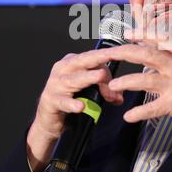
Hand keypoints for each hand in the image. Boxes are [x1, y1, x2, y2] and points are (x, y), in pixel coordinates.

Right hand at [27, 51, 123, 171]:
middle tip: (113, 55)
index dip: (108, 58)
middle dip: (99, 58)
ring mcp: (55, 84)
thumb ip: (105, 90)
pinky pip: (63, 102)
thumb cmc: (69, 98)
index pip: (93, 57)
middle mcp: (63, 69)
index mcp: (73, 62)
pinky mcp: (51, 100)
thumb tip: (119, 95)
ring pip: (74, 79)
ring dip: (88, 78)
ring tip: (100, 76)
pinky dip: (72, 104)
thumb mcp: (89, 90)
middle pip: (83, 62)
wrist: (49, 118)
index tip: (122, 53)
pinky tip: (80, 106)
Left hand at [104, 31, 171, 158]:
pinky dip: (138, 113)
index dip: (143, 34)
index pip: (162, 39)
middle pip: (148, 55)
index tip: (128, 33)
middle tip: (110, 54)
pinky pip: (152, 108)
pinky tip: (128, 116)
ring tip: (113, 85)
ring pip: (145, 80)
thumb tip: (165, 52)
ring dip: (126, 82)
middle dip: (126, 52)